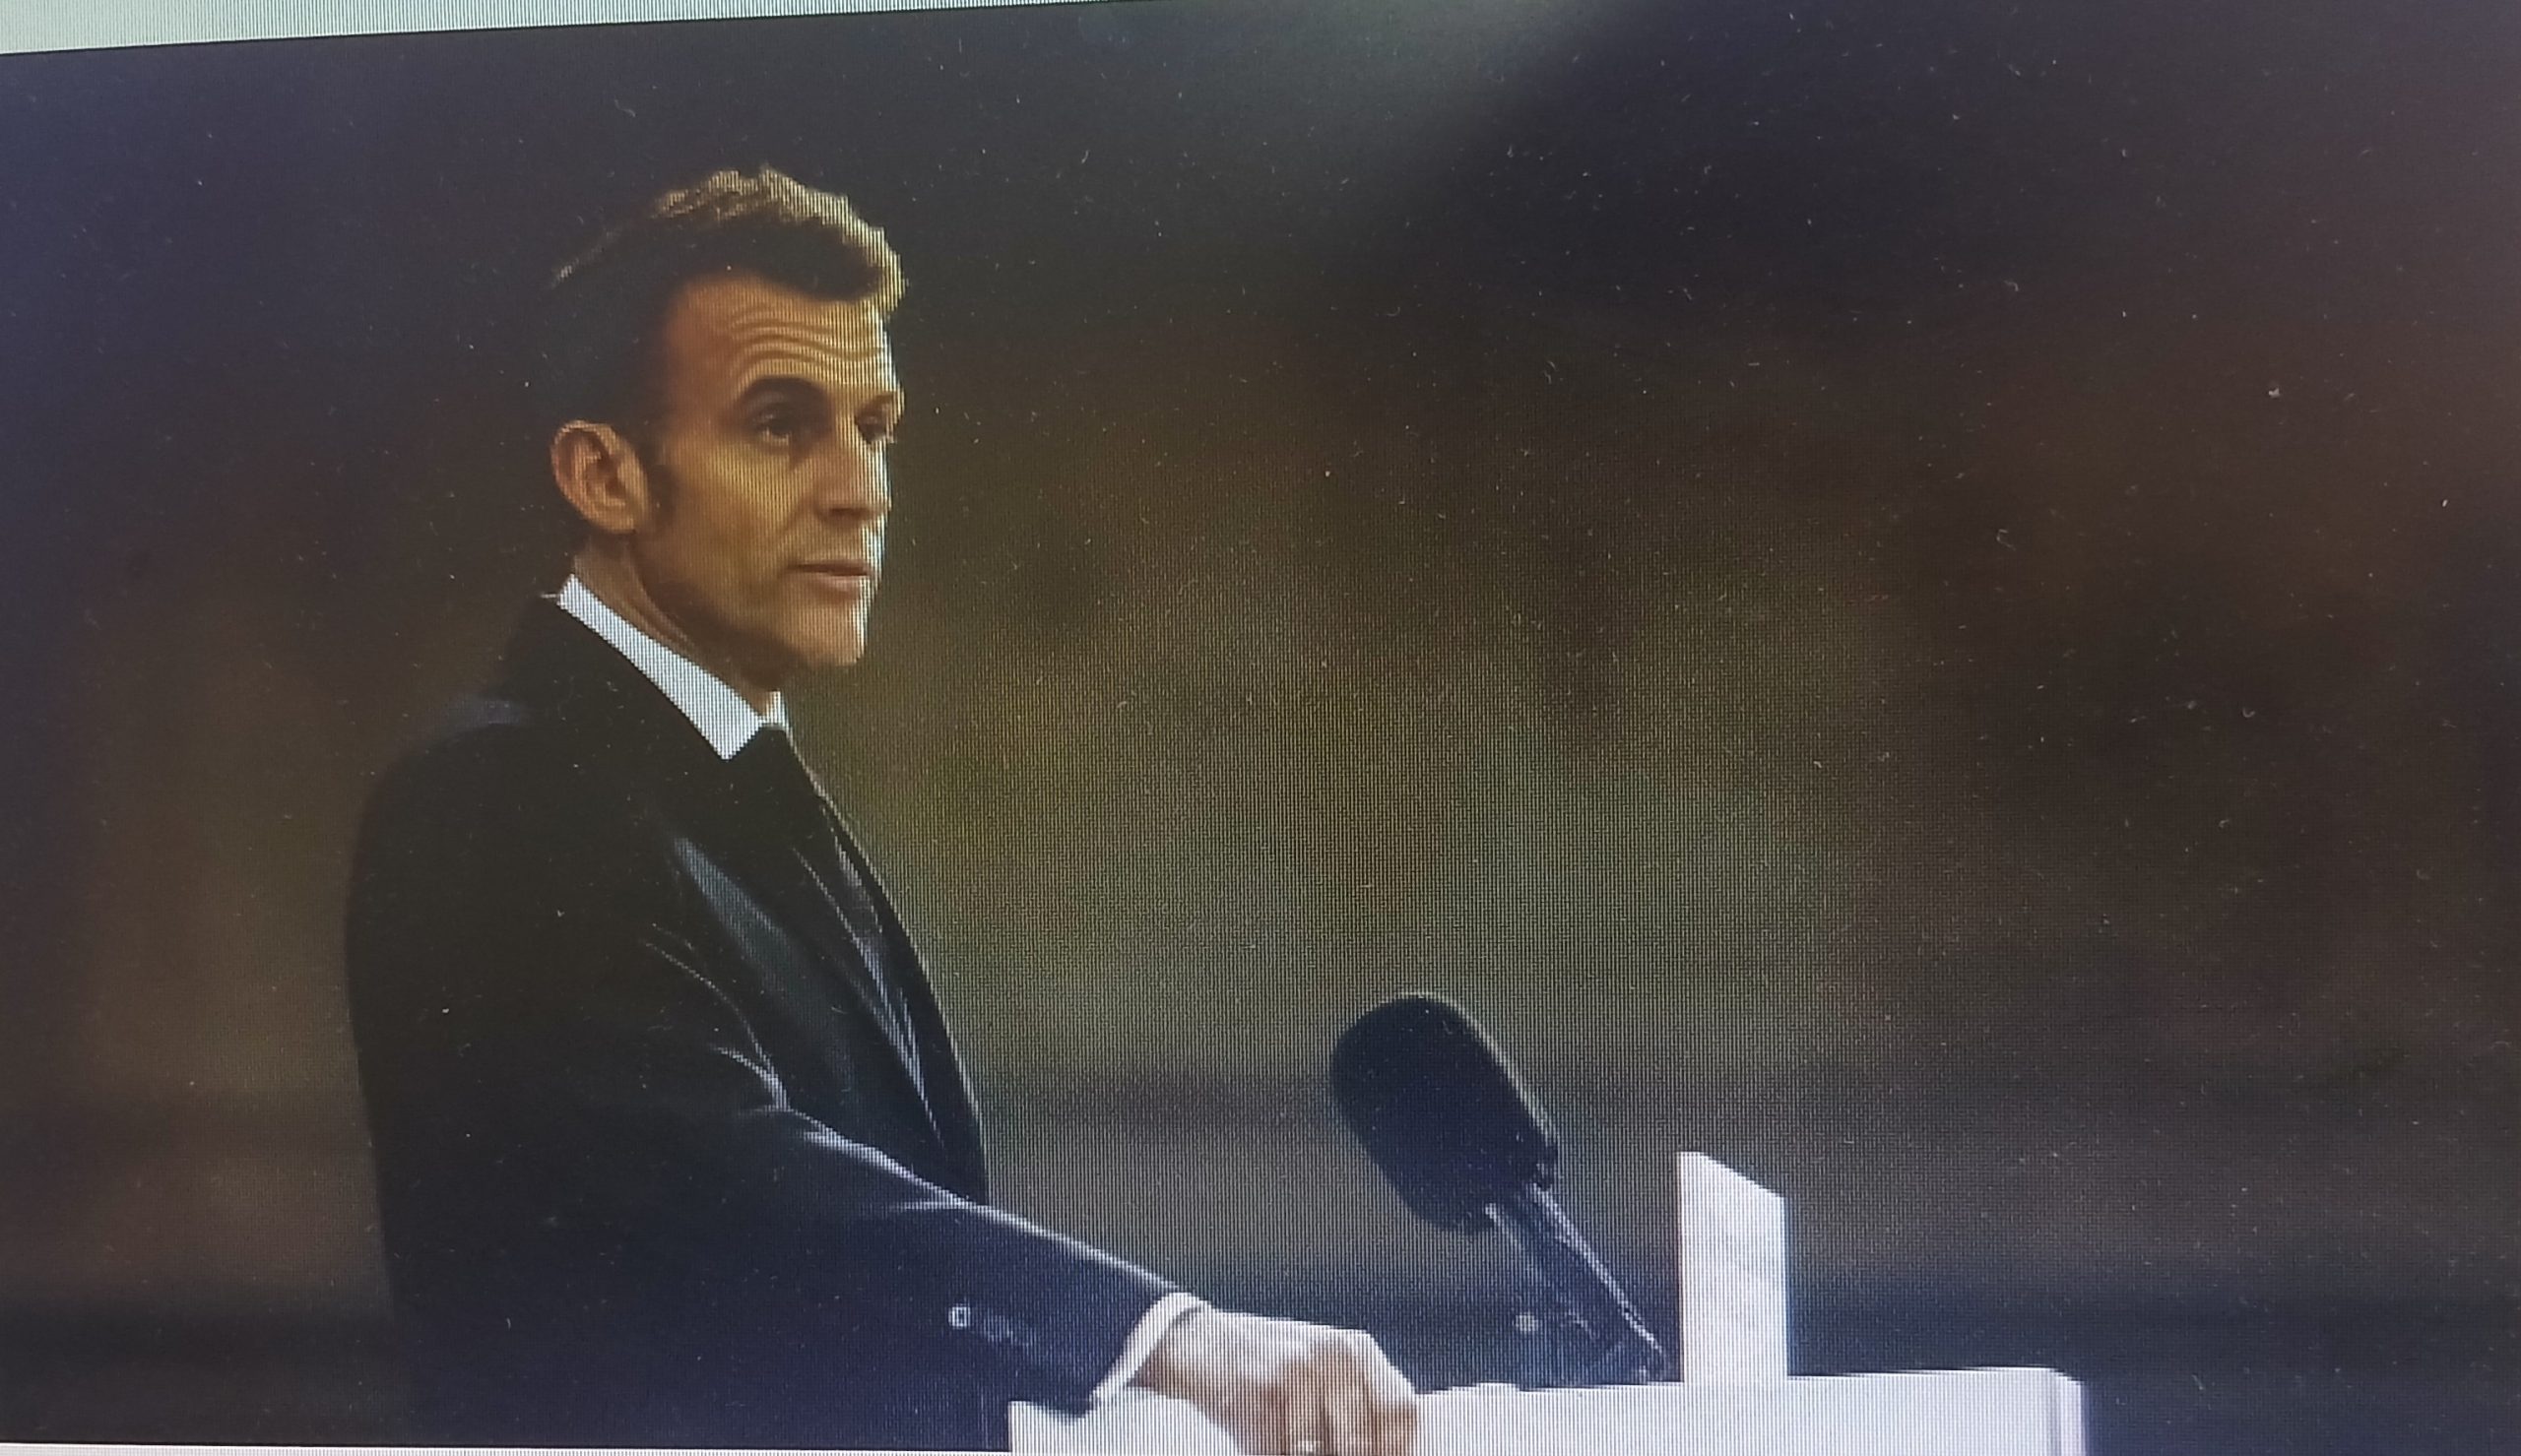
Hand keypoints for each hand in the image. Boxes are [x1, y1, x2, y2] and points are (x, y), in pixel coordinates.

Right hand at [1131, 1307, 1418, 1455]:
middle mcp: (1335, 1355)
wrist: (1196, 1343)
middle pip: (1362, 1441)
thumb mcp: (1319, 1370)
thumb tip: (1386, 1451)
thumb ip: (1354, 1404)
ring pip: (1318, 1454)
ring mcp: (1298, 1371)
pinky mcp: (1262, 1392)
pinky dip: (1269, 1453)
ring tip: (1287, 1445)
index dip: (1395, 1451)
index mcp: (1357, 1351)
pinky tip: (1259, 1443)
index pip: (1401, 1412)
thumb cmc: (1264, 1366)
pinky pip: (1278, 1451)